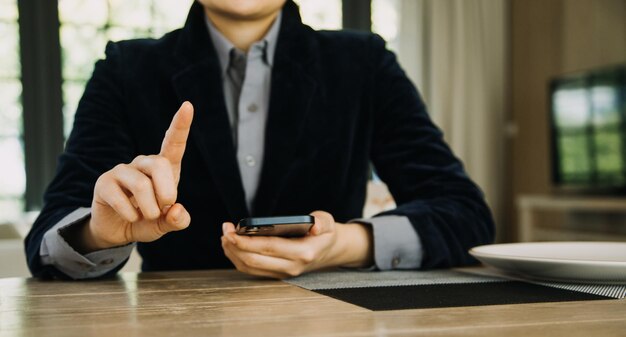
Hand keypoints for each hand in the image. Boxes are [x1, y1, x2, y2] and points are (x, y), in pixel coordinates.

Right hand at [71, 102, 193, 252]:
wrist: (117, 231)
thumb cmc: (147, 220)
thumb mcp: (166, 223)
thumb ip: (178, 220)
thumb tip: (175, 210)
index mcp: (164, 168)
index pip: (173, 143)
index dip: (181, 125)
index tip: (188, 105)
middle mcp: (143, 163)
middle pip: (160, 164)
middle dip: (167, 192)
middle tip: (165, 207)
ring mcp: (122, 171)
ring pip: (142, 185)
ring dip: (149, 209)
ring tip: (147, 216)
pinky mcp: (104, 183)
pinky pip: (121, 198)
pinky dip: (131, 215)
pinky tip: (130, 216)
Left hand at [221, 211, 372, 278]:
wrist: (329, 251)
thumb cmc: (324, 233)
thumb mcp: (327, 222)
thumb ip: (322, 222)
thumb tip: (314, 225)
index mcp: (303, 253)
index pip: (268, 247)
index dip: (246, 240)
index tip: (231, 231)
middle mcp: (291, 267)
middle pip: (253, 260)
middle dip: (234, 245)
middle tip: (224, 230)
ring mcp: (282, 273)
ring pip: (249, 267)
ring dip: (232, 252)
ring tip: (225, 235)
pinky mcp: (275, 274)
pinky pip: (251, 269)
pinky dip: (237, 257)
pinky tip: (232, 245)